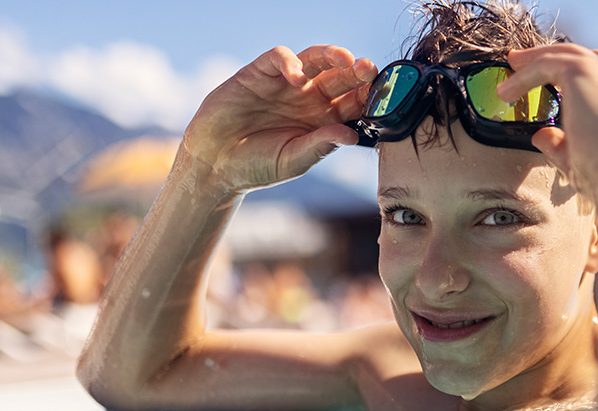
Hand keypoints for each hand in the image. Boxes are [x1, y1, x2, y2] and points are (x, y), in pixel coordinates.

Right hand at [182, 45, 376, 193]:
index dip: (368, 97)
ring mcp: (284, 83)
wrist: (214, 165)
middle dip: (357, 71)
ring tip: (346, 61)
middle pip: (340, 76)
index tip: (383, 96)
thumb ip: (321, 146)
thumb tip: (352, 136)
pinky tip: (296, 78)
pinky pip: (279, 57)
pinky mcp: (258, 73)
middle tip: (370, 70)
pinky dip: (290, 62)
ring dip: (333, 55)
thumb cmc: (257, 166)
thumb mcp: (294, 160)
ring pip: (315, 59)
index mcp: (323, 119)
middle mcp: (308, 97)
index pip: (353, 102)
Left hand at [499, 44, 597, 192]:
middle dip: (554, 58)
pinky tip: (506, 92)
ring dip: (534, 61)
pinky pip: (546, 64)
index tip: (556, 88)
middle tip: (526, 64)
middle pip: (583, 58)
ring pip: (563, 55)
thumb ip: (561, 144)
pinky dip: (523, 76)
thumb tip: (540, 136)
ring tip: (511, 67)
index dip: (578, 80)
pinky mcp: (583, 69)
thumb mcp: (583, 157)